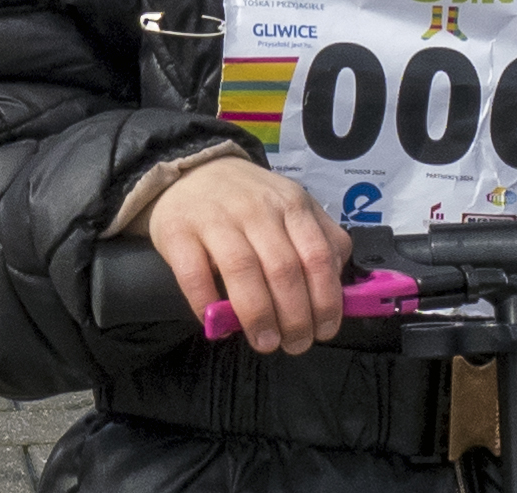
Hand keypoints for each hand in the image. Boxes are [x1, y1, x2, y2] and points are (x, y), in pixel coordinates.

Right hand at [142, 155, 345, 355]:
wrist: (192, 172)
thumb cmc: (251, 201)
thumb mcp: (293, 206)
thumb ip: (320, 239)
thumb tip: (337, 291)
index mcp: (291, 204)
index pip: (317, 256)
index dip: (325, 300)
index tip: (324, 330)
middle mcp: (257, 209)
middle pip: (283, 269)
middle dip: (294, 317)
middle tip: (295, 344)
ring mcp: (216, 217)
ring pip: (243, 270)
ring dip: (258, 315)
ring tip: (266, 342)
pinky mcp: (178, 231)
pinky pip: (194, 273)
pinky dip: (207, 304)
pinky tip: (217, 323)